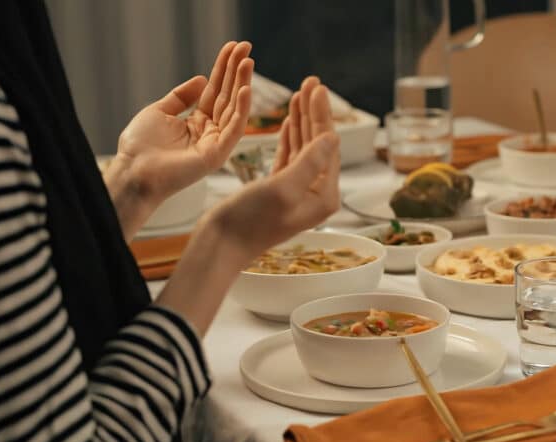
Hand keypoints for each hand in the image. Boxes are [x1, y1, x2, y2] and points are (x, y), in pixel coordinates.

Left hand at [109, 41, 253, 204]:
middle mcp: (210, 132)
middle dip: (237, 71)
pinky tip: (245, 90)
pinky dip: (242, 110)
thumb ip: (182, 97)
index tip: (233, 48)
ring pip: (234, 109)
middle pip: (227, 96)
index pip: (215, 91)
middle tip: (246, 47)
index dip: (223, 69)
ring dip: (242, 84)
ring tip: (247, 61)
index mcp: (196, 122)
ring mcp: (216, 143)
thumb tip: (202, 79)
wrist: (133, 171)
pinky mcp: (217, 154)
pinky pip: (234, 129)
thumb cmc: (141, 147)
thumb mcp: (160, 111)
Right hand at [208, 76, 340, 262]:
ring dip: (302, 120)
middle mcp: (316, 195)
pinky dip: (291, 137)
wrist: (221, 245)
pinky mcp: (280, 191)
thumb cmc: (250, 221)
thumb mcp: (283, 188)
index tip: (316, 88)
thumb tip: (334, 138)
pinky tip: (291, 120)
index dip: (321, 115)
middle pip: (319, 144)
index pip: (327, 147)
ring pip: (304, 148)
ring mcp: (299, 193)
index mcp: (324, 196)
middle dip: (314, 112)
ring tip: (301, 92)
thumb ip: (310, 162)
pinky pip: (291, 158)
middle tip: (311, 82)